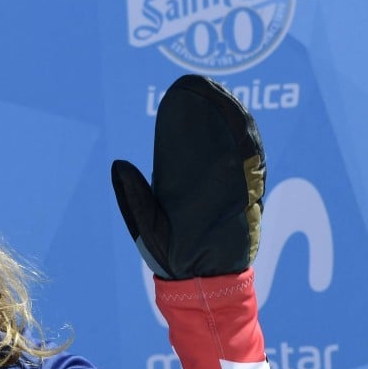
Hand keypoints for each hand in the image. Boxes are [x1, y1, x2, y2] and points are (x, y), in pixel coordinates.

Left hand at [111, 74, 264, 278]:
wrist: (196, 283)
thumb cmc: (170, 256)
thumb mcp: (145, 222)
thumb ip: (133, 194)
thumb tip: (118, 163)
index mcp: (184, 187)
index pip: (185, 147)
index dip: (184, 122)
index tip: (179, 94)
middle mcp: (210, 184)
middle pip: (212, 141)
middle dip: (208, 112)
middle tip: (197, 85)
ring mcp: (230, 190)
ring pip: (233, 149)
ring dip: (228, 121)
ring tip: (218, 95)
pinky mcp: (247, 200)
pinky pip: (250, 169)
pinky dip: (247, 145)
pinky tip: (241, 123)